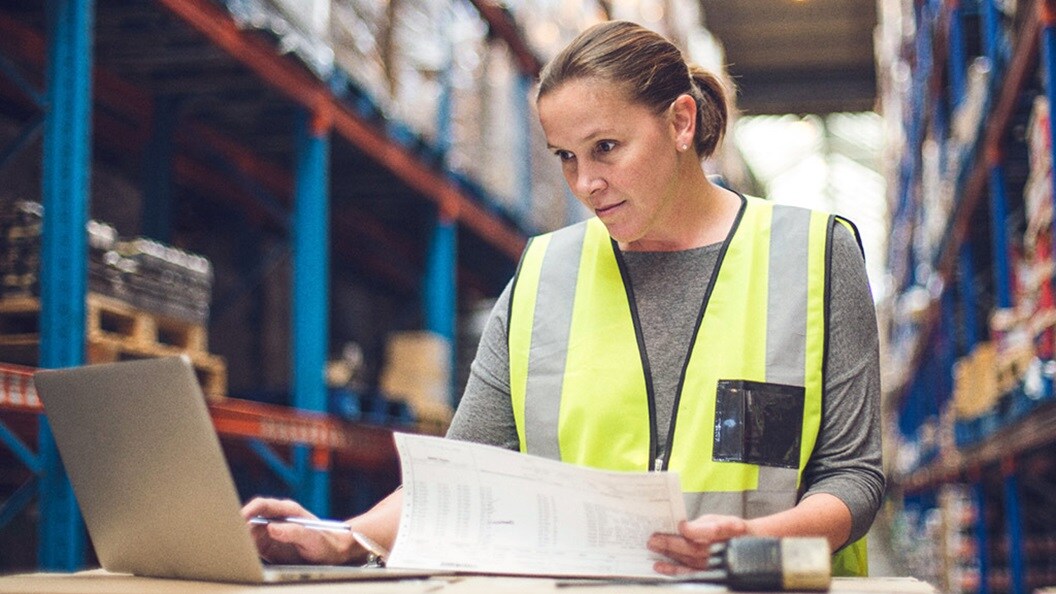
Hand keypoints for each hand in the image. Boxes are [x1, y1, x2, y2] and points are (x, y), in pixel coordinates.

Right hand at [240, 497, 357, 564]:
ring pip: (249, 531)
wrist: (333, 553)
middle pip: (251, 517)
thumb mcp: (313, 538)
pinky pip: (253, 545)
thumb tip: (271, 528)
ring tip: (232, 547)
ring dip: (240, 537)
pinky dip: (245, 548)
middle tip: (229, 536)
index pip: (262, 505)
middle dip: (239, 524)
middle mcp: (277, 519)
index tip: (238, 520)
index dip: (248, 510)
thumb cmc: (326, 543)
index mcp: (288, 510)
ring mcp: (272, 532)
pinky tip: (240, 554)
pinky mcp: (270, 545)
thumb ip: (294, 532)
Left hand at [647, 514, 749, 574]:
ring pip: (692, 562)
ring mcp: (719, 563)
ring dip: (671, 559)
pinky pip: (693, 574)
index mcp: (730, 530)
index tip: (680, 526)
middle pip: (696, 549)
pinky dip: (677, 571)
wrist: (751, 544)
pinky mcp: (712, 573)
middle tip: (654, 540)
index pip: (712, 531)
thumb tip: (684, 527)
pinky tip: (663, 567)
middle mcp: (725, 549)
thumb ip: (704, 524)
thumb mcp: (721, 520)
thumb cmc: (733, 530)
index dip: (695, 530)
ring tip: (654, 554)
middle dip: (673, 544)